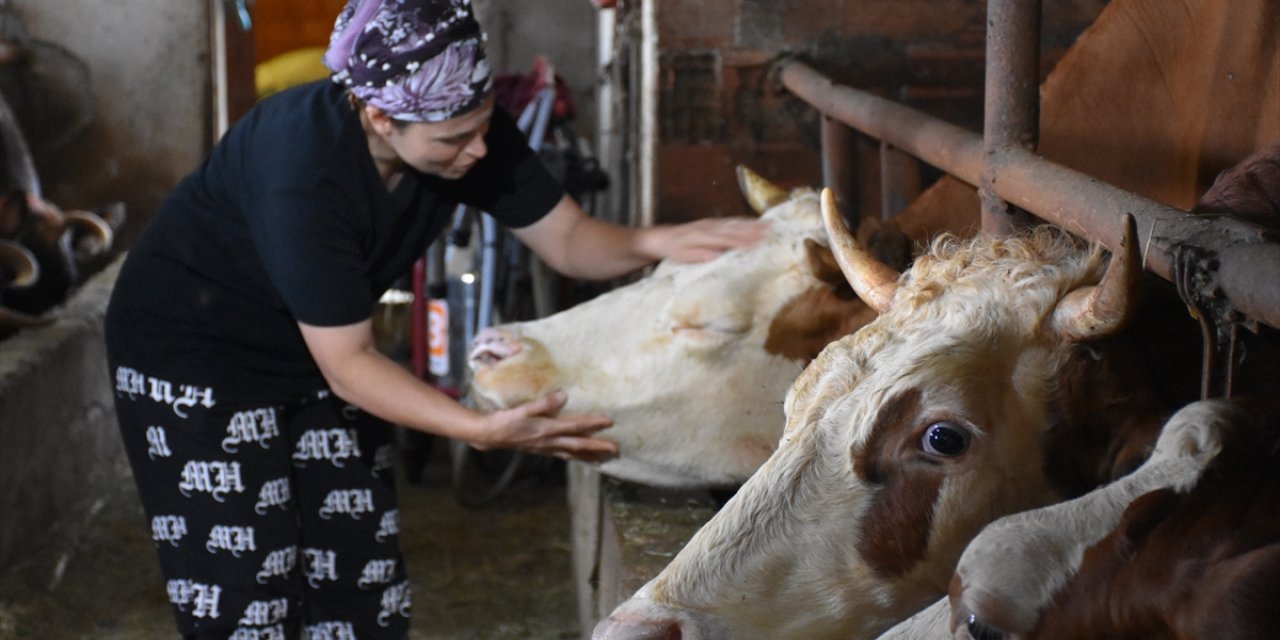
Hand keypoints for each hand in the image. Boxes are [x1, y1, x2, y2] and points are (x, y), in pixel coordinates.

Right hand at [473, 390, 617, 462]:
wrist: (489, 435)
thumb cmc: (505, 420)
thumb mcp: (523, 409)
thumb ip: (543, 403)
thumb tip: (563, 396)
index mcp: (547, 429)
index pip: (575, 427)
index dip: (593, 424)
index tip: (609, 421)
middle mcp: (549, 441)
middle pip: (578, 445)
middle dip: (597, 446)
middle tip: (615, 449)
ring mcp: (545, 447)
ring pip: (571, 453)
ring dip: (588, 455)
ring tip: (602, 458)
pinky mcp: (540, 449)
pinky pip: (562, 455)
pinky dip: (573, 456)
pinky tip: (577, 456)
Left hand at [645, 217, 768, 262]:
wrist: (660, 238)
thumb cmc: (672, 249)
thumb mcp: (681, 255)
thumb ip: (698, 254)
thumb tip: (715, 255)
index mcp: (702, 236)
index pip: (725, 238)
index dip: (742, 240)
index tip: (757, 241)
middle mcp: (708, 227)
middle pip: (733, 228)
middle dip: (752, 229)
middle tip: (770, 230)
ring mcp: (710, 223)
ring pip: (733, 222)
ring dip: (750, 223)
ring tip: (767, 224)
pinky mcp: (711, 223)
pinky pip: (729, 221)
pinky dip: (742, 221)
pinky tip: (752, 222)